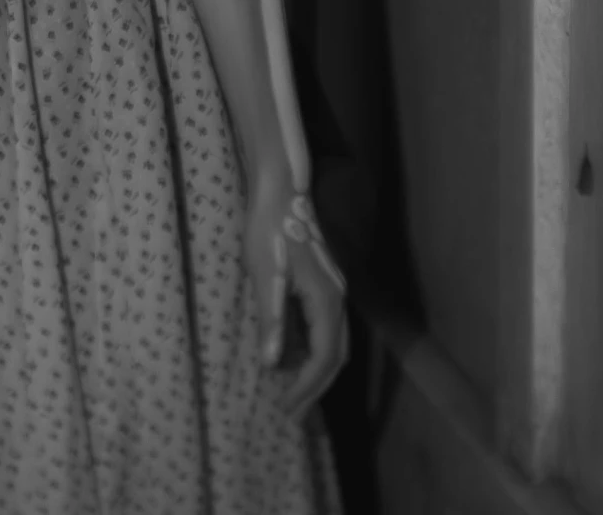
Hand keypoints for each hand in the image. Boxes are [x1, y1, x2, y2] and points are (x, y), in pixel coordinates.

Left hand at [244, 172, 348, 417]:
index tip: (286, 409)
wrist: (281, 189)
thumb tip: (274, 365)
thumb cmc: (270, 230)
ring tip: (290, 391)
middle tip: (292, 413)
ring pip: (333, 341)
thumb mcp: (266, 275)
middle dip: (315, 387)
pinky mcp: (323, 281)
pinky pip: (324, 326)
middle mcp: (336, 298)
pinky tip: (290, 353)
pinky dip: (312, 349)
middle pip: (336, 355)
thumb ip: (272, 321)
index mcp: (326, 300)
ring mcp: (332, 289)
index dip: (306, 387)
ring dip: (315, 369)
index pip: (323, 358)